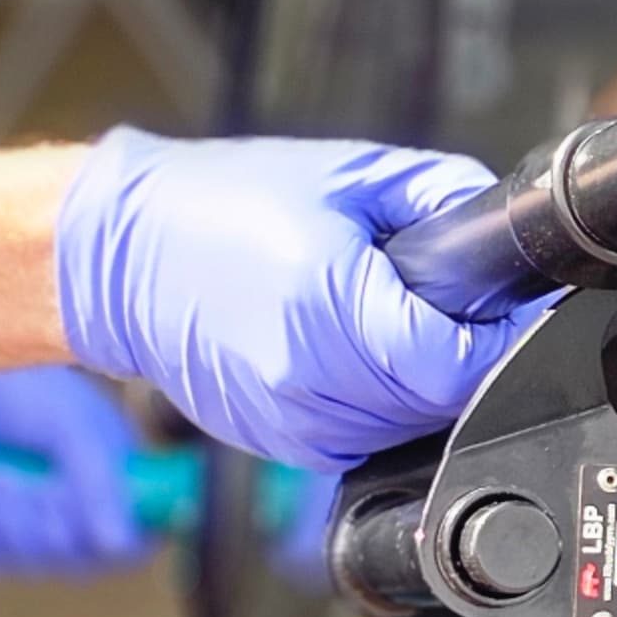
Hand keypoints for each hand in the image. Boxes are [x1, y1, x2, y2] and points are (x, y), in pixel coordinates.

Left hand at [0, 366, 149, 577]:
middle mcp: (84, 493)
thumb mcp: (66, 425)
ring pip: (39, 559)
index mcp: (118, 465)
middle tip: (7, 480)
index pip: (143, 528)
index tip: (80, 518)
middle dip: (44, 526)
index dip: (117, 537)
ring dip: (7, 526)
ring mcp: (37, 511)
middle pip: (87, 555)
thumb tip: (117, 543)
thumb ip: (98, 481)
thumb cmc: (10, 384)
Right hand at [55, 132, 547, 470]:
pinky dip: (378, 404)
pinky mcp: (277, 443)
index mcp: (326, 310)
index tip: (498, 308)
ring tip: (396, 322)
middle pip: (437, 402)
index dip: (493, 338)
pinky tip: (357, 354)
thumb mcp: (347, 173)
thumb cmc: (214, 206)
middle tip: (454, 308)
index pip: (454, 363)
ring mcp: (289, 423)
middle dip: (461, 358)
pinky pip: (362, 439)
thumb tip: (498, 228)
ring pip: (403, 428)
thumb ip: (437, 195)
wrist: (117, 255)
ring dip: (421, 386)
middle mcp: (306, 380)